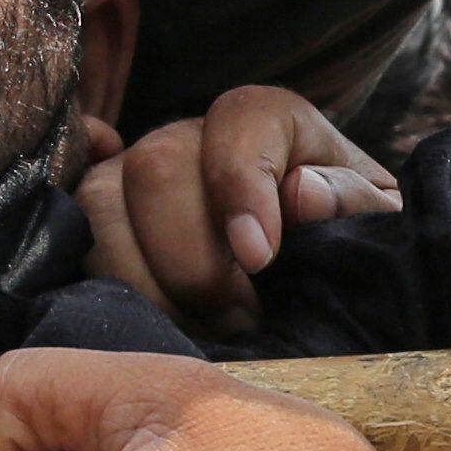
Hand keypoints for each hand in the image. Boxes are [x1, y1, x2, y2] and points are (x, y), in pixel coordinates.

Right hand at [70, 84, 403, 334]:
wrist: (309, 277)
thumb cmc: (345, 243)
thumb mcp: (375, 226)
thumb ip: (353, 204)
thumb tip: (304, 194)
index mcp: (265, 119)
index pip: (237, 122)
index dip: (241, 187)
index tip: (260, 258)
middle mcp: (189, 135)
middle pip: (156, 167)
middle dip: (192, 259)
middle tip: (239, 319)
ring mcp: (133, 174)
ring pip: (101, 204)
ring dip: (146, 283)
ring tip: (201, 331)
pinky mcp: (103, 219)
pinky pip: (75, 237)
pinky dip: (103, 282)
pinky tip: (149, 316)